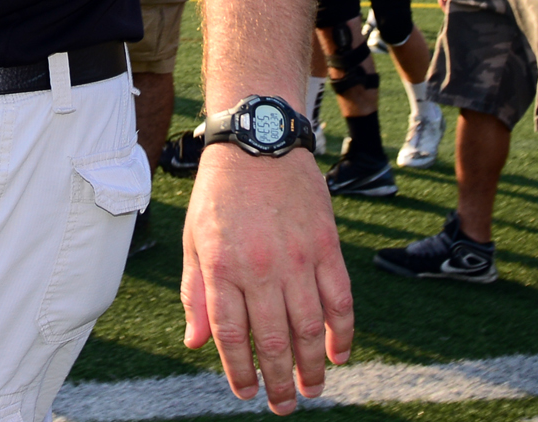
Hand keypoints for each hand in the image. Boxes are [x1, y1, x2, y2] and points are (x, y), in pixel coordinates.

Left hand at [185, 144, 352, 411]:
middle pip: (273, 339)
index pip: (231, 333)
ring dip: (311, 367)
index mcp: (222, 266)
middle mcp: (260, 267)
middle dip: (278, 380)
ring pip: (309, 328)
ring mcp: (297, 258)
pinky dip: (342, 332)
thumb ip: (195, 292)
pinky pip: (340, 300)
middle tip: (281, 406)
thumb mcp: (194, 238)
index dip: (238, 370)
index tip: (245, 393)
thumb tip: (196, 343)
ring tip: (310, 391)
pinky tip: (339, 355)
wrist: (257, 142)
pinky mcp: (326, 246)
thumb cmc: (219, 193)